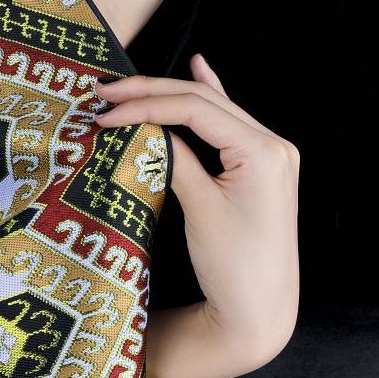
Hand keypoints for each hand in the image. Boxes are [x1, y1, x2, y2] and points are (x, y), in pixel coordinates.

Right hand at [92, 53, 300, 367]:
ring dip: (172, 95)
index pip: (196, 108)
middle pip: (205, 102)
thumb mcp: (200, 208)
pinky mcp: (260, 170)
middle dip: (153, 93)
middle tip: (105, 91)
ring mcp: (270, 156)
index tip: (104, 114)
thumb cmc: (234, 266)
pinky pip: (228, 124)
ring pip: (214, 110)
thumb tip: (146, 127)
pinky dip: (209, 100)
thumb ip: (176, 159)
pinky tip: (200, 65)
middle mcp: (274, 145)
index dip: (146, 105)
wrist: (260, 312)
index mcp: (265, 150)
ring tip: (131, 84)